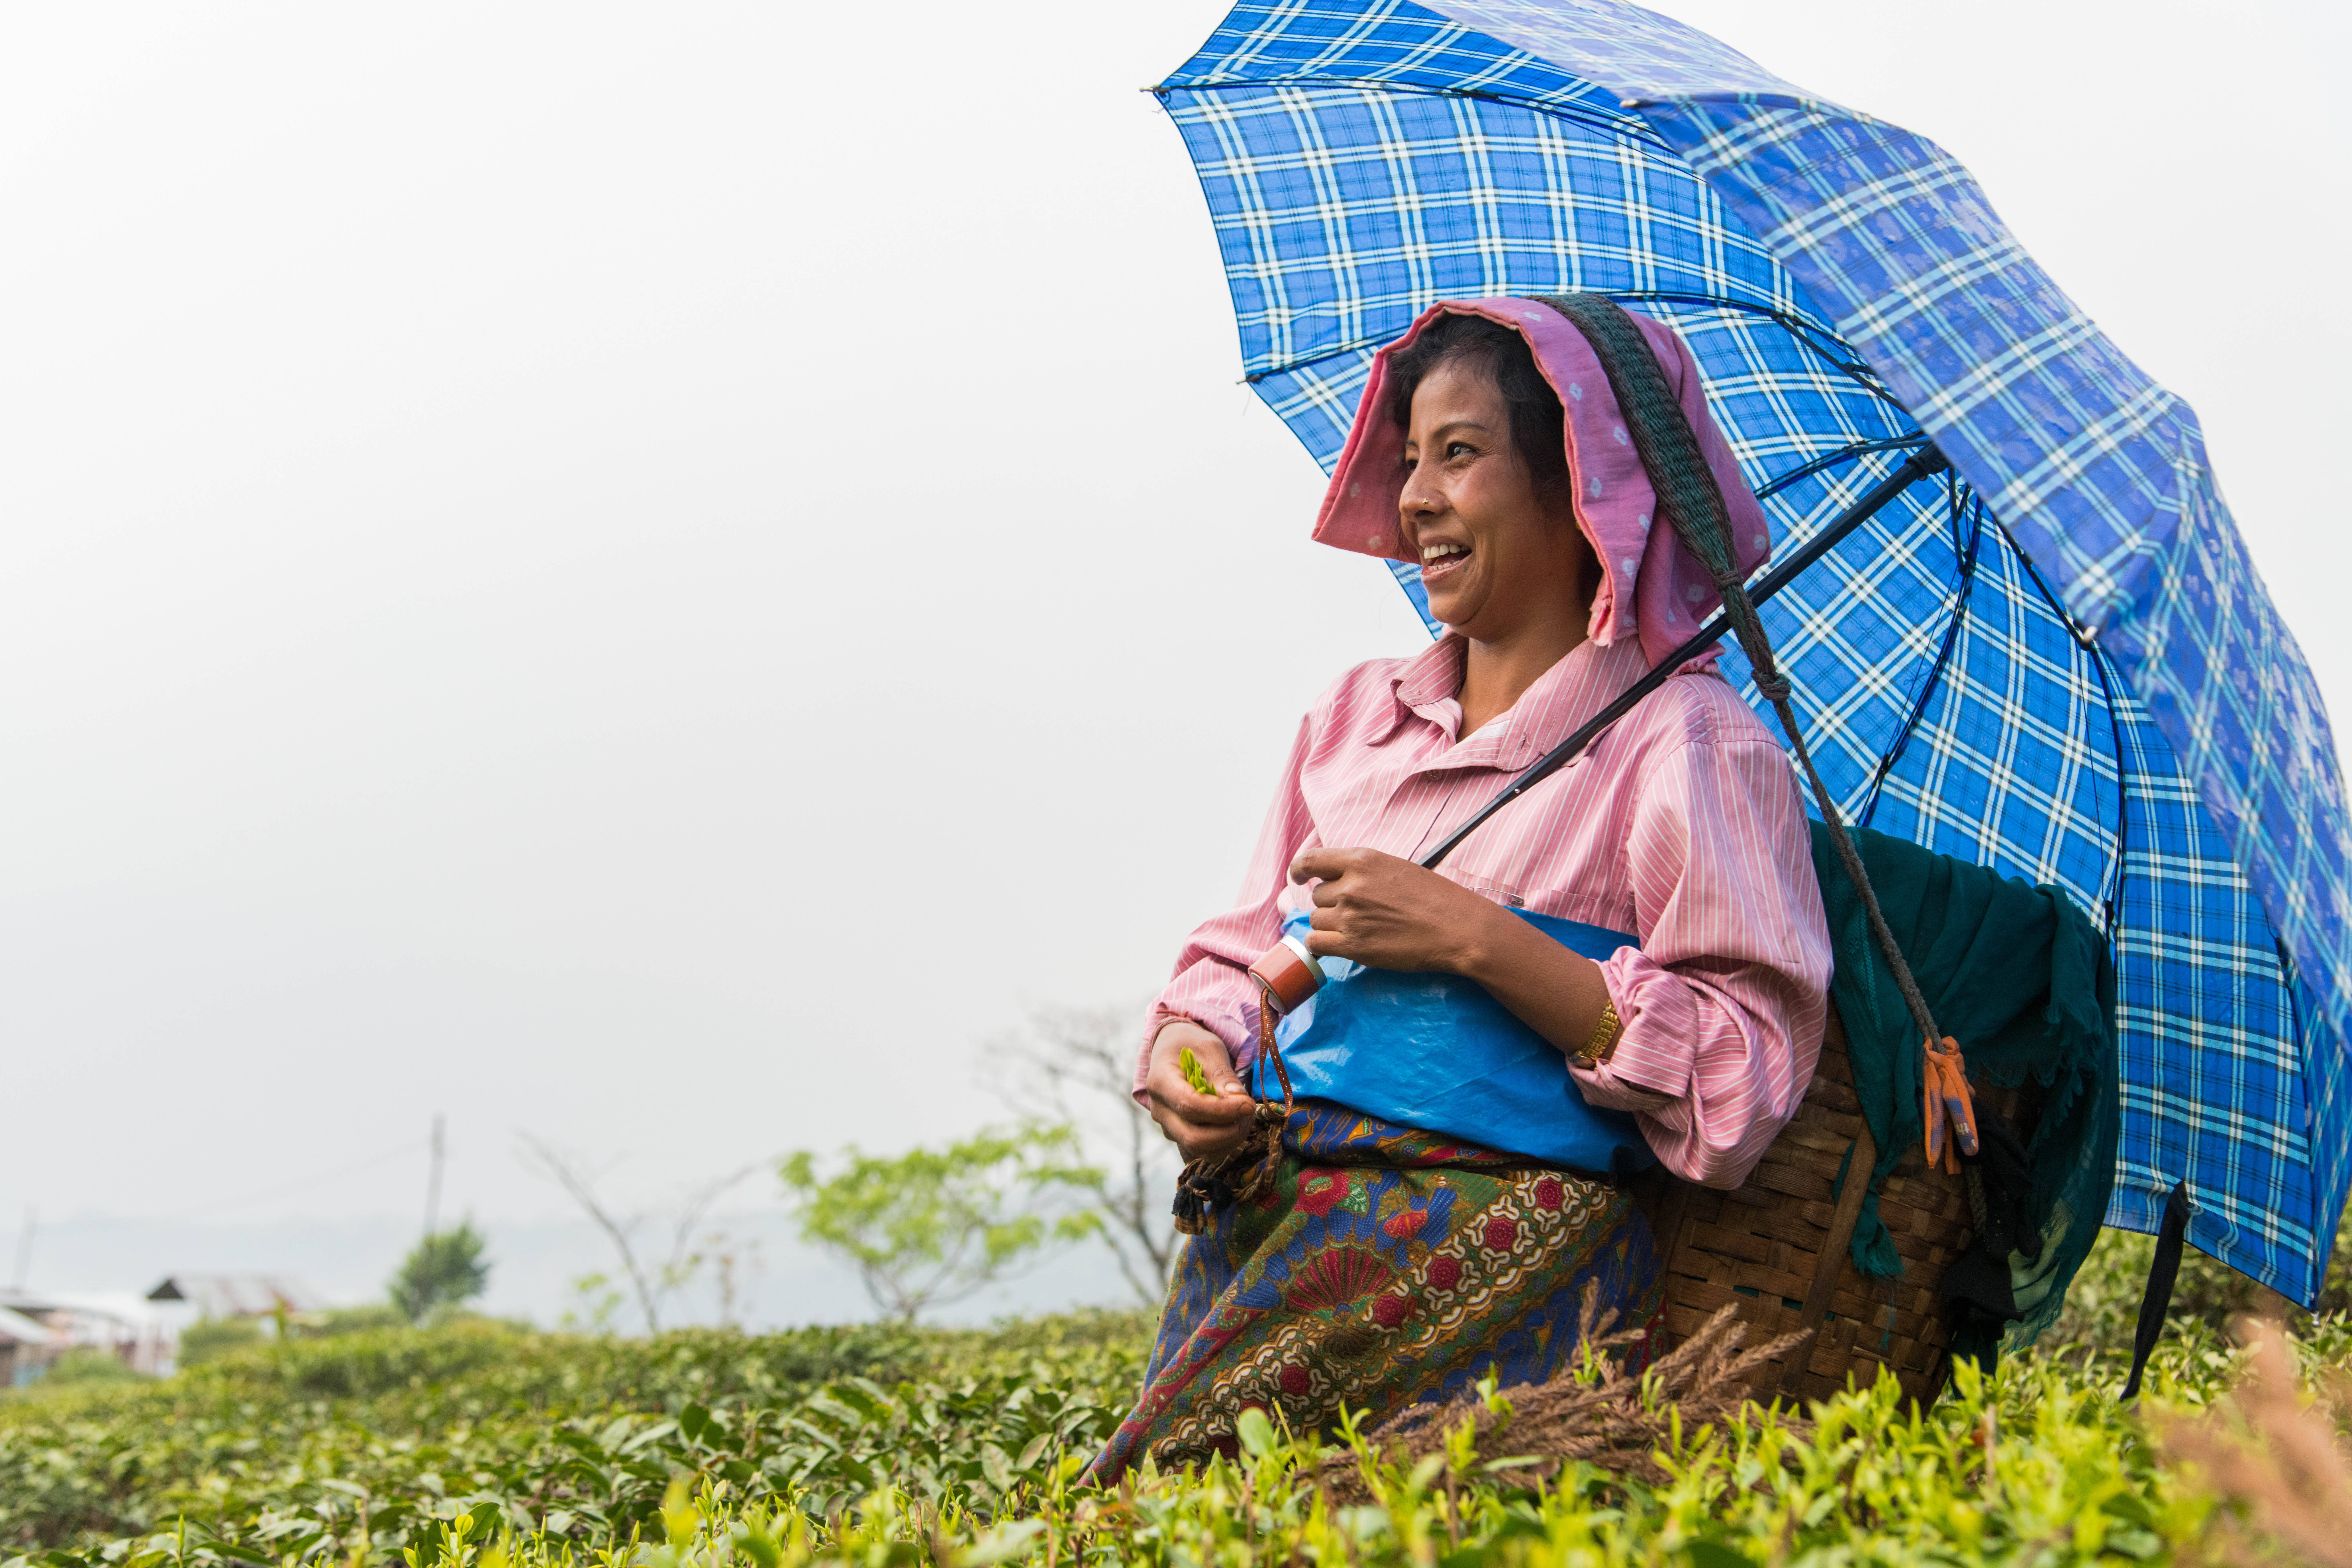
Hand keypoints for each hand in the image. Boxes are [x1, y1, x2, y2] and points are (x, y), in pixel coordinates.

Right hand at [1144, 1020, 1256, 1162]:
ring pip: (1201, 1151)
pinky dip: (1226, 1143)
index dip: (1223, 1111)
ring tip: (1245, 1115)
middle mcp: (1160, 1110)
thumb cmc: (1192, 1045)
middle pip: (1194, 1138)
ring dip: (1230, 1139)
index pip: (1190, 1107)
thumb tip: (1239, 1100)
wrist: (1175, 1049)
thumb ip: (1223, 1075)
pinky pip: (1205, 1151)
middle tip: (1249, 1110)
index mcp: (1161, 1083)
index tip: (1248, 1104)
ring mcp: (1169, 1127)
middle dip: (1229, 1131)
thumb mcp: (1209, 1049)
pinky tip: (1236, 1123)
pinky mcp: (1181, 1136)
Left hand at [1290, 846, 1509, 973]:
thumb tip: (1334, 880)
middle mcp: (1351, 886)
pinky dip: (1323, 945)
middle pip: (1318, 895)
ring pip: (1317, 920)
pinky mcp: (1353, 945)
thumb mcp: (1395, 868)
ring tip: (1362, 928)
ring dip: (1332, 925)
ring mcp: (1350, 916)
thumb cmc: (1435, 898)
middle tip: (1361, 912)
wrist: (1458, 928)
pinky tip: (1340, 945)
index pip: (1311, 860)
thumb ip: (1363, 871)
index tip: (1298, 876)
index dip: (1299, 869)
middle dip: (1332, 903)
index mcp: (1362, 860)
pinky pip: (1317, 944)